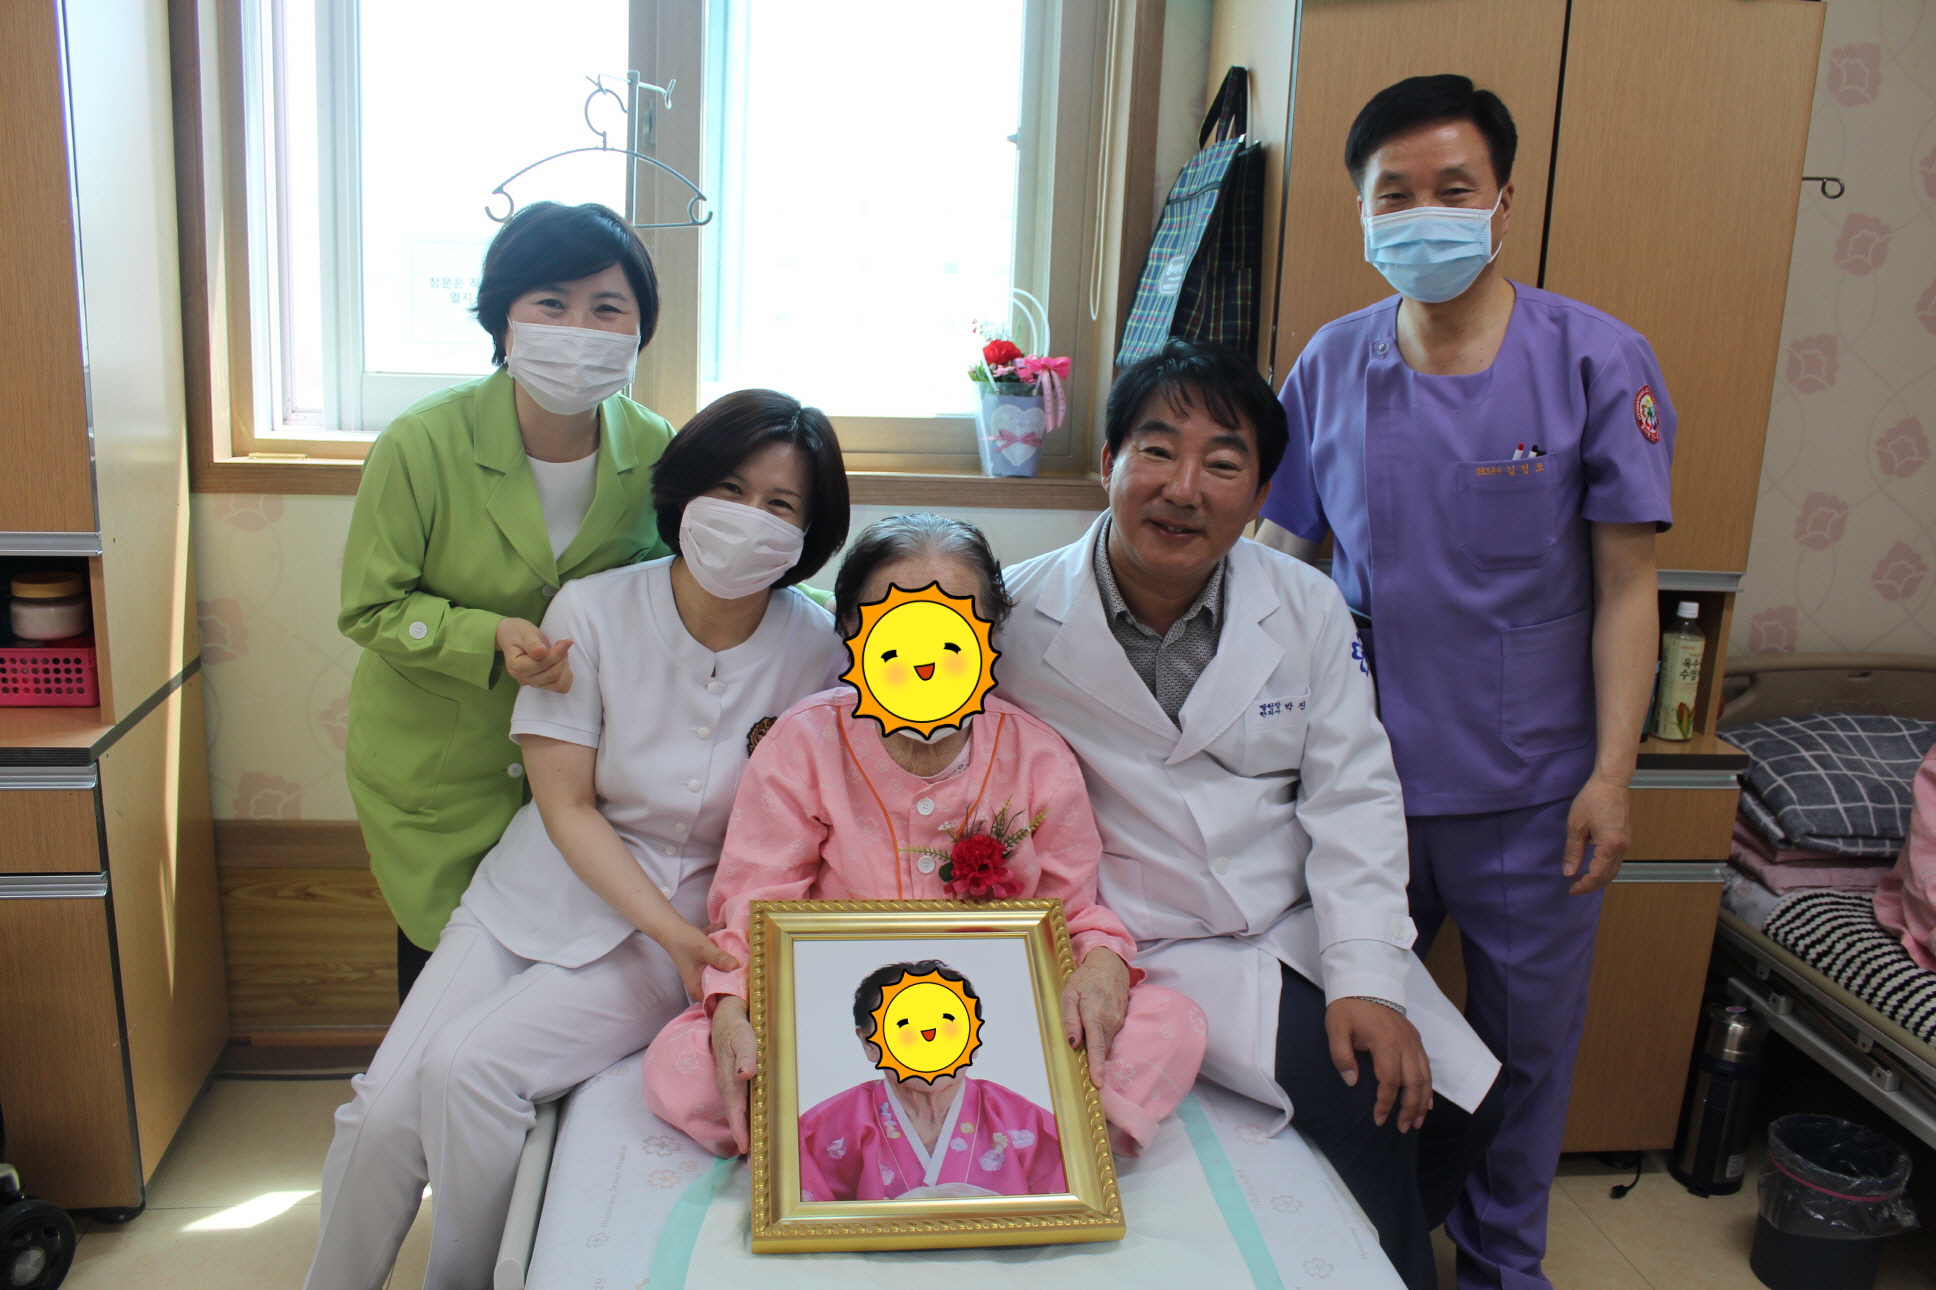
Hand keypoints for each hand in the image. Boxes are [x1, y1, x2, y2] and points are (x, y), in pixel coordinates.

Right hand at [497, 616, 573, 692]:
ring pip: (558, 683)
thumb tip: (540, 652)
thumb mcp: (525, 634)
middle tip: (562, 644)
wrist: (514, 637)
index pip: (543, 664)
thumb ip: (532, 644)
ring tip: (561, 653)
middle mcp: (524, 679)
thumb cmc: (520, 634)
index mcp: (516, 667)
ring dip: (565, 667)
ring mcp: (533, 683)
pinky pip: (560, 687)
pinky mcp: (541, 684)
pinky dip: (566, 676)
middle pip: (552, 675)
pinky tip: (563, 663)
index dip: (557, 653)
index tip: (565, 641)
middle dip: (562, 659)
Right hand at [655, 917, 738, 1001]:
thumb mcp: (705, 950)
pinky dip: (718, 942)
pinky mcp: (704, 959)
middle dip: (733, 973)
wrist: (671, 927)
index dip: (729, 994)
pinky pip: (716, 955)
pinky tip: (722, 927)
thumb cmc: (685, 942)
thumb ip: (720, 959)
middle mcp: (699, 981)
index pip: (716, 999)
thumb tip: (737, 967)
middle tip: (747, 964)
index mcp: (697, 987)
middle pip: (721, 982)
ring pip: (720, 968)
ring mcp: (701, 970)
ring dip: (727, 955)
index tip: (743, 985)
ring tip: (738, 944)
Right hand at [711, 996, 757, 1154]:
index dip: (739, 1128)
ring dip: (742, 1130)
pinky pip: (738, 1105)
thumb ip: (745, 1056)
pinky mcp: (732, 1085)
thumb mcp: (744, 1038)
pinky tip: (750, 1127)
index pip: (735, 1108)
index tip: (745, 1147)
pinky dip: (742, 1119)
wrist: (725, 1022)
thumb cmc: (738, 1031)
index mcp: (731, 1078)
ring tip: (752, 1150)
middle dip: (741, 1136)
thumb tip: (745, 1074)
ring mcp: (729, 1086)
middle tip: (752, 1158)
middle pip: (735, 1115)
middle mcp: (727, 1086)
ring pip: (736, 1112)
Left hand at [1060, 948, 1130, 1085]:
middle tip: (1087, 1074)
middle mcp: (1110, 1022)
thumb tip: (1072, 1043)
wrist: (1110, 965)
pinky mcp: (1121, 1020)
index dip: (1097, 1066)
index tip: (1098, 1083)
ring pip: (1106, 1043)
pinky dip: (1102, 1039)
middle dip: (1096, 1063)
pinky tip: (1094, 1031)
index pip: (1096, 1047)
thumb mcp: (1070, 994)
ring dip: (1098, 1049)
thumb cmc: (1085, 978)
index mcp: (1095, 1016)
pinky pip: (1110, 1036)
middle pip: (1102, 1050)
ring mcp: (1118, 1021)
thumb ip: (1070, 1019)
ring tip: (1088, 1046)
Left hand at [1325, 998, 1432, 1133]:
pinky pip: (1427, 1068)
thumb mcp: (1336, 1028)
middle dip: (1409, 1109)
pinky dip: (1429, 1087)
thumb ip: (1341, 1056)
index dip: (1386, 1103)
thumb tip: (1352, 1082)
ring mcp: (1413, 1042)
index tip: (1378, 1118)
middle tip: (1402, 1128)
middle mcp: (1405, 1044)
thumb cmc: (1349, 1008)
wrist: (1366, 983)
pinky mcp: (1416, 1040)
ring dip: (1422, 1102)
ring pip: (1425, 1078)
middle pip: (1414, 1083)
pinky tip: (1427, 1103)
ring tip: (1417, 1123)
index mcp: (1386, 1043)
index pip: (1390, 1081)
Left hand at [1562, 772, 1631, 894]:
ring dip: (1600, 878)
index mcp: (1610, 846)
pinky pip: (1617, 860)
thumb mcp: (1576, 826)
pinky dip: (1605, 869)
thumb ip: (1573, 852)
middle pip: (1609, 876)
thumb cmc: (1592, 800)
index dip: (1584, 886)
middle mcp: (1622, 848)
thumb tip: (1569, 873)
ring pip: (1614, 869)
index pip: (1597, 875)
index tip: (1571, 890)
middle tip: (1575, 888)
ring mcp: (1626, 843)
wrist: (1611, 783)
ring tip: (1582, 880)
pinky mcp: (1625, 838)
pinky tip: (1593, 867)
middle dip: (1592, 885)